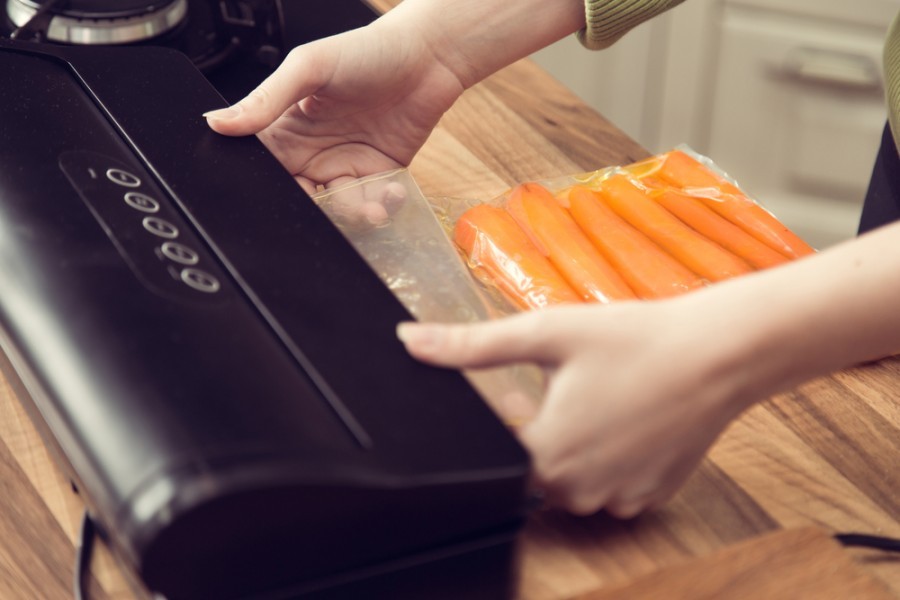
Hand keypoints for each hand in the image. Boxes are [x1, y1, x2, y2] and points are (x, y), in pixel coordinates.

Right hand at [204, 17, 464, 197]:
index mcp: (288, 129)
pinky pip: (374, 203)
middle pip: (303, 199)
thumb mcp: (308, 68)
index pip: (266, 170)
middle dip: (316, 210)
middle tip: (331, 202)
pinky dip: (382, 206)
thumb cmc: (367, 50)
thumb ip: (265, 100)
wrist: (428, 55)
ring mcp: (349, 165)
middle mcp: (316, 152)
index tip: (285, 194)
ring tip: (373, 206)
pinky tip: (390, 193)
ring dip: (355, 213)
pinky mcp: (382, 174)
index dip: (270, 188)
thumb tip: (217, 122)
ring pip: (340, 208)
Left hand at [397, 299, 755, 517]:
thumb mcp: (543, 333)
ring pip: (572, 482)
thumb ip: (470, 345)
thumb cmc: (632, 340)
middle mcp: (580, 490)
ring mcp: (619, 498)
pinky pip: (611, 486)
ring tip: (587, 399)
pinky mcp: (651, 495)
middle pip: (533, 472)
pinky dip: (608, 460)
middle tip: (549, 389)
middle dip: (533, 434)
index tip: (517, 394)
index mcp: (546, 455)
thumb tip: (410, 341)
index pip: (495, 456)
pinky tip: (621, 419)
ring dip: (570, 448)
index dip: (501, 423)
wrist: (716, 354)